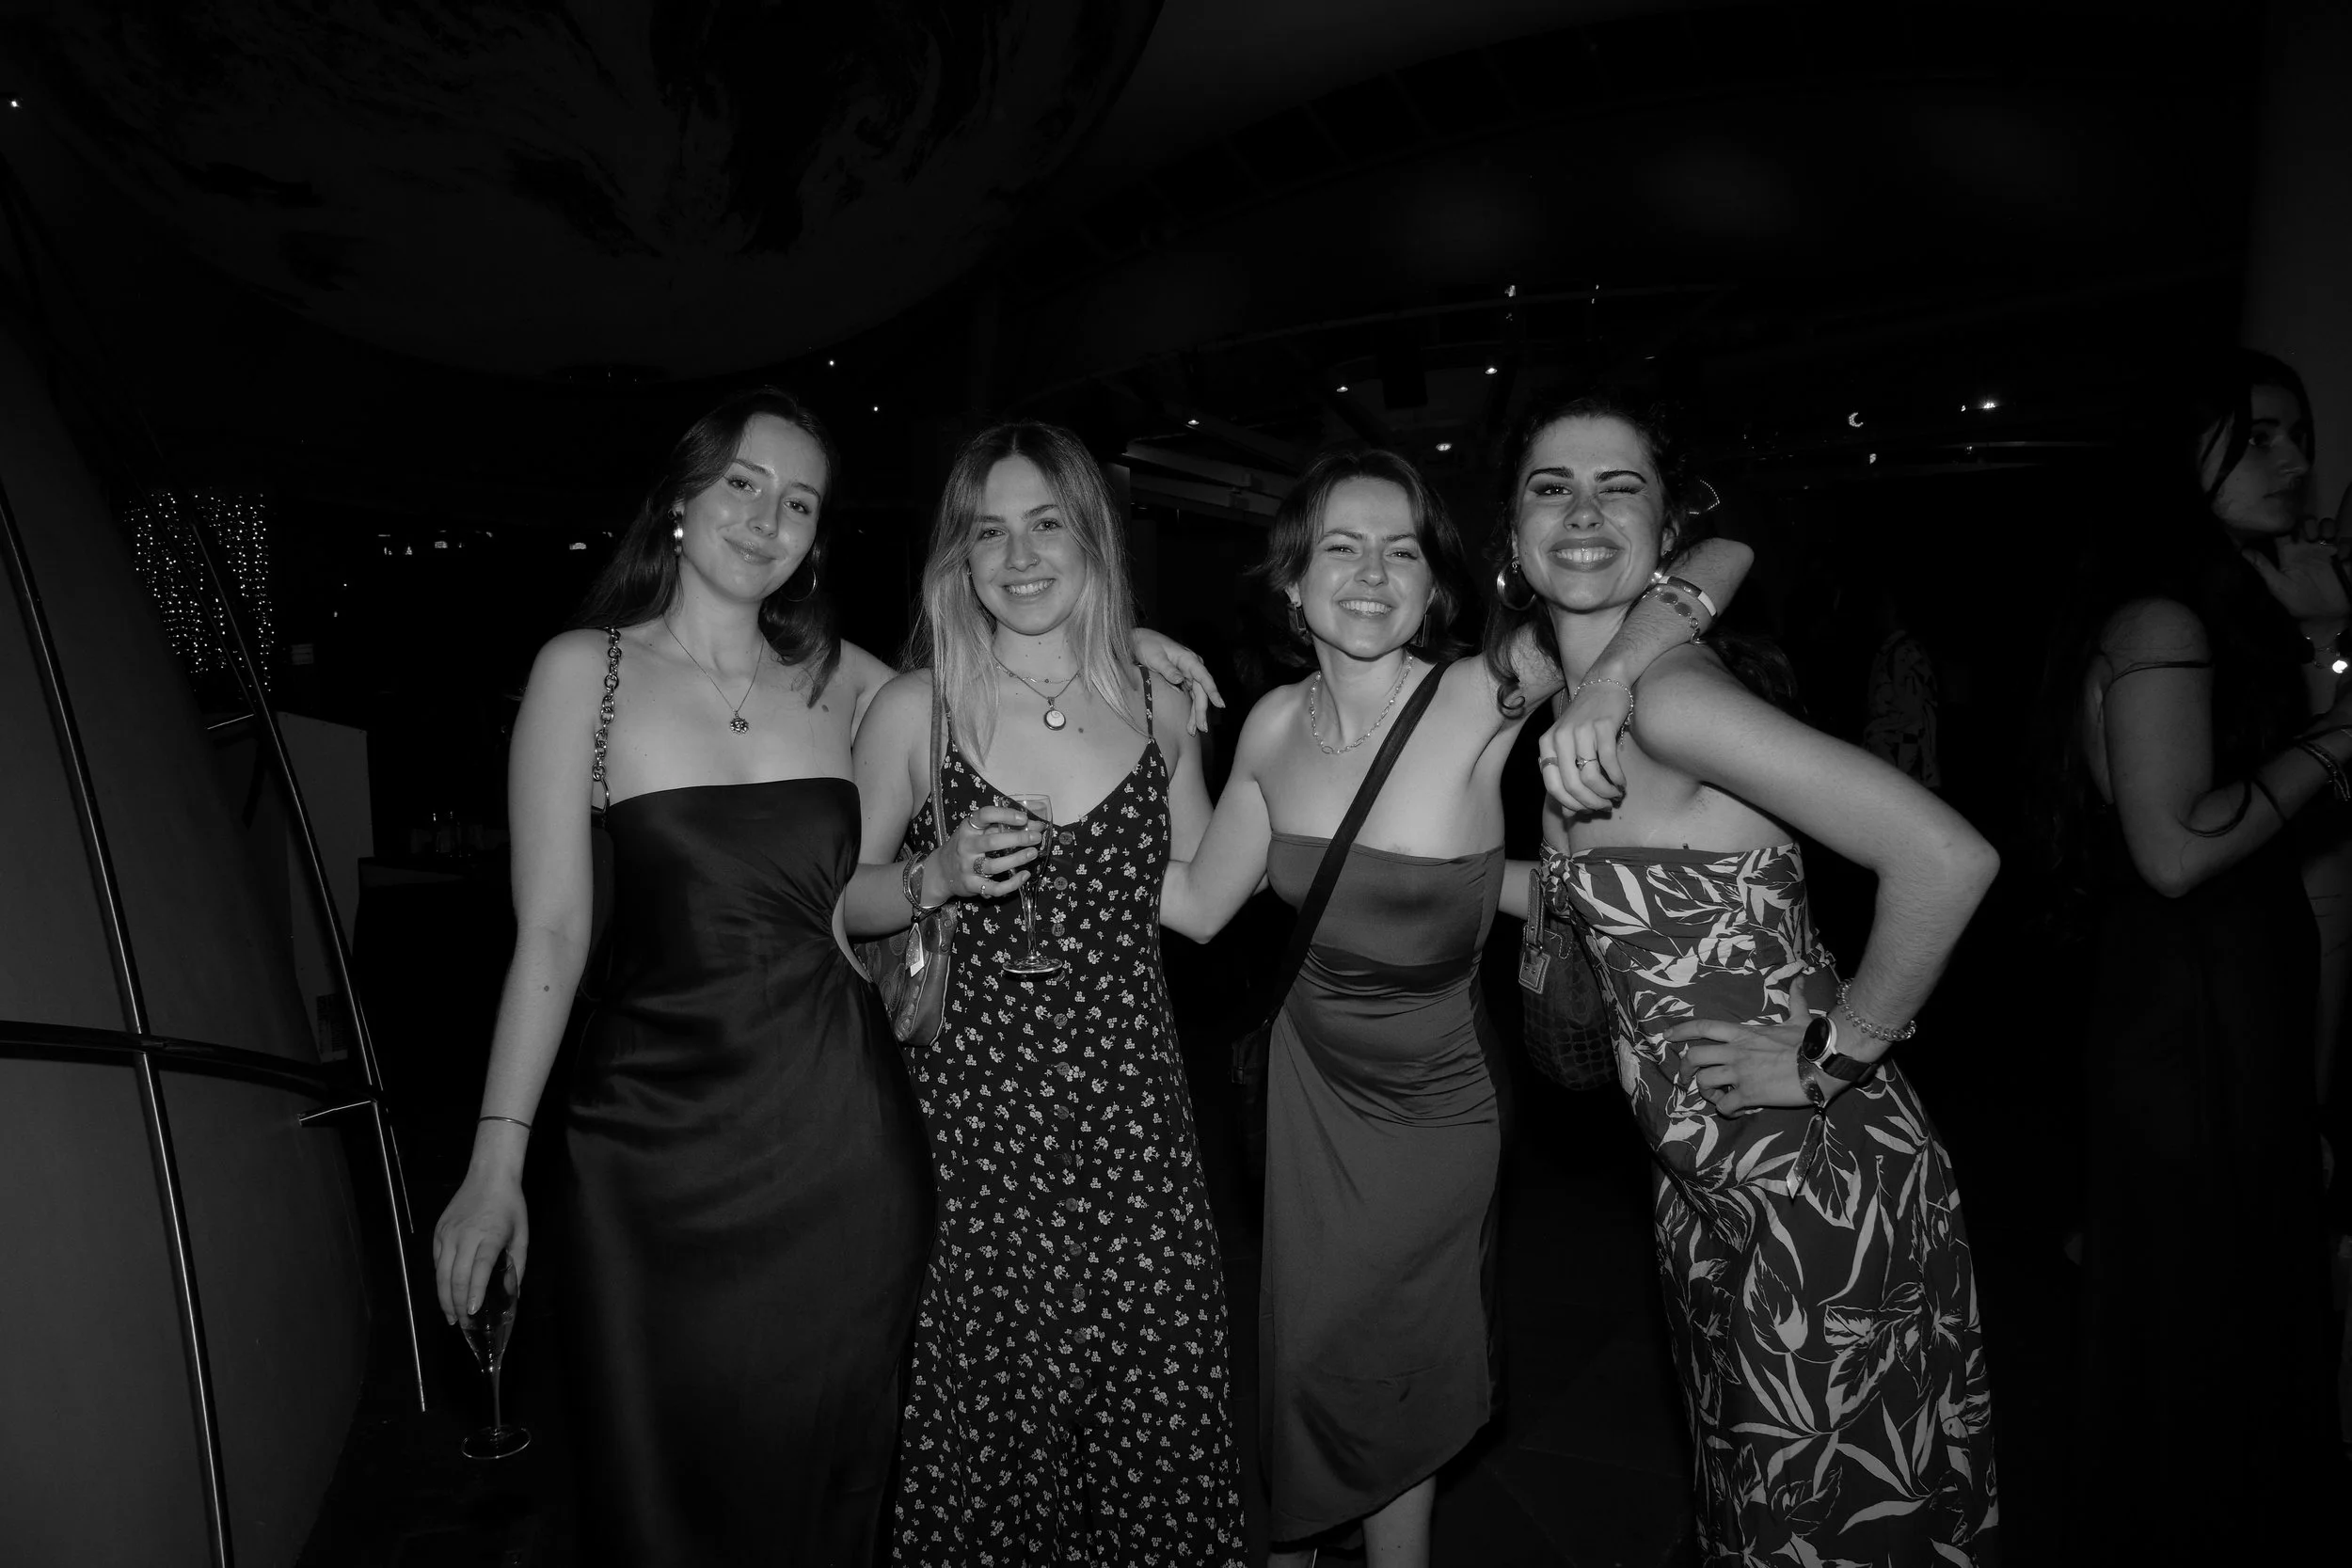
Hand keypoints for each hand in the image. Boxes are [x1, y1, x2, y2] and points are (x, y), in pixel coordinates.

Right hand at [432, 1168, 526, 1324]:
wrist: (489, 1176)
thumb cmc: (510, 1206)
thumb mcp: (522, 1234)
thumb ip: (517, 1266)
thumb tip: (513, 1294)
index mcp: (490, 1235)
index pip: (478, 1269)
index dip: (474, 1293)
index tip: (472, 1312)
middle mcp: (465, 1235)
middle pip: (455, 1276)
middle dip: (457, 1304)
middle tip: (463, 1324)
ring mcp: (448, 1233)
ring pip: (441, 1273)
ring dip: (444, 1298)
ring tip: (451, 1317)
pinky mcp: (439, 1232)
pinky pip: (436, 1261)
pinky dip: (441, 1280)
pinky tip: (446, 1292)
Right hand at [930, 806, 1039, 900]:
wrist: (942, 871)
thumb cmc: (967, 847)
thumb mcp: (979, 832)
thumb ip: (1004, 827)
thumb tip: (1037, 825)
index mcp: (968, 828)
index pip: (985, 815)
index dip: (1005, 815)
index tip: (1023, 818)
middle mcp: (966, 846)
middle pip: (992, 842)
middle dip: (1017, 839)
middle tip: (1036, 837)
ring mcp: (968, 867)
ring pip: (994, 865)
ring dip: (1017, 859)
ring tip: (1033, 853)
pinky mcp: (972, 885)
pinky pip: (994, 887)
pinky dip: (1012, 883)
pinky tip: (1024, 875)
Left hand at [1131, 628, 1225, 733]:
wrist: (1139, 641)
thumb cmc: (1147, 646)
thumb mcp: (1155, 657)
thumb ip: (1168, 669)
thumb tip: (1180, 680)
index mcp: (1189, 659)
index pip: (1204, 677)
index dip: (1213, 692)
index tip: (1220, 704)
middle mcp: (1192, 666)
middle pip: (1201, 691)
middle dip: (1201, 711)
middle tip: (1201, 728)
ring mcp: (1189, 673)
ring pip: (1197, 696)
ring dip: (1197, 713)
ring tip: (1194, 730)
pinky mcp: (1183, 679)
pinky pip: (1191, 696)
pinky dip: (1191, 708)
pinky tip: (1191, 721)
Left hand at [1537, 677, 1633, 813]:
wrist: (1604, 684)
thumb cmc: (1586, 721)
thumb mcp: (1569, 746)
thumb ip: (1566, 776)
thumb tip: (1569, 815)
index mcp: (1546, 744)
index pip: (1552, 786)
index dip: (1570, 804)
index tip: (1586, 811)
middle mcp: (1559, 737)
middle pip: (1572, 785)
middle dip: (1590, 803)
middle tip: (1604, 807)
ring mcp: (1580, 731)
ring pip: (1590, 777)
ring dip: (1605, 793)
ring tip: (1615, 796)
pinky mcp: (1601, 726)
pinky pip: (1609, 762)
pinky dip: (1617, 778)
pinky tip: (1622, 783)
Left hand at [1659, 976, 1823, 1115]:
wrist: (1823, 1064)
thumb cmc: (1811, 1041)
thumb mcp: (1799, 1017)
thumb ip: (1794, 999)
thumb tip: (1800, 978)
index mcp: (1743, 1033)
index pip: (1703, 1026)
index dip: (1681, 1031)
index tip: (1667, 1038)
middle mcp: (1735, 1051)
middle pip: (1693, 1056)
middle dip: (1685, 1069)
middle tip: (1689, 1078)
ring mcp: (1740, 1073)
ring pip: (1704, 1082)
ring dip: (1706, 1092)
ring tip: (1718, 1096)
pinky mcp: (1749, 1094)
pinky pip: (1724, 1106)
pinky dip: (1725, 1110)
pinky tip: (1735, 1110)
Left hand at [2244, 514, 2351, 625]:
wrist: (2320, 617)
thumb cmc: (2296, 602)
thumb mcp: (2277, 585)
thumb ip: (2263, 566)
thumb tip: (2242, 550)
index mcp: (2290, 554)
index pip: (2286, 530)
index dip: (2286, 524)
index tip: (2288, 528)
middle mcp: (2307, 549)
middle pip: (2308, 524)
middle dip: (2310, 524)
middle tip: (2311, 536)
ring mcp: (2326, 553)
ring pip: (2328, 528)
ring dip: (2328, 528)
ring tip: (2326, 539)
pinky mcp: (2343, 559)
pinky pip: (2347, 544)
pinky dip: (2345, 546)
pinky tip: (2341, 557)